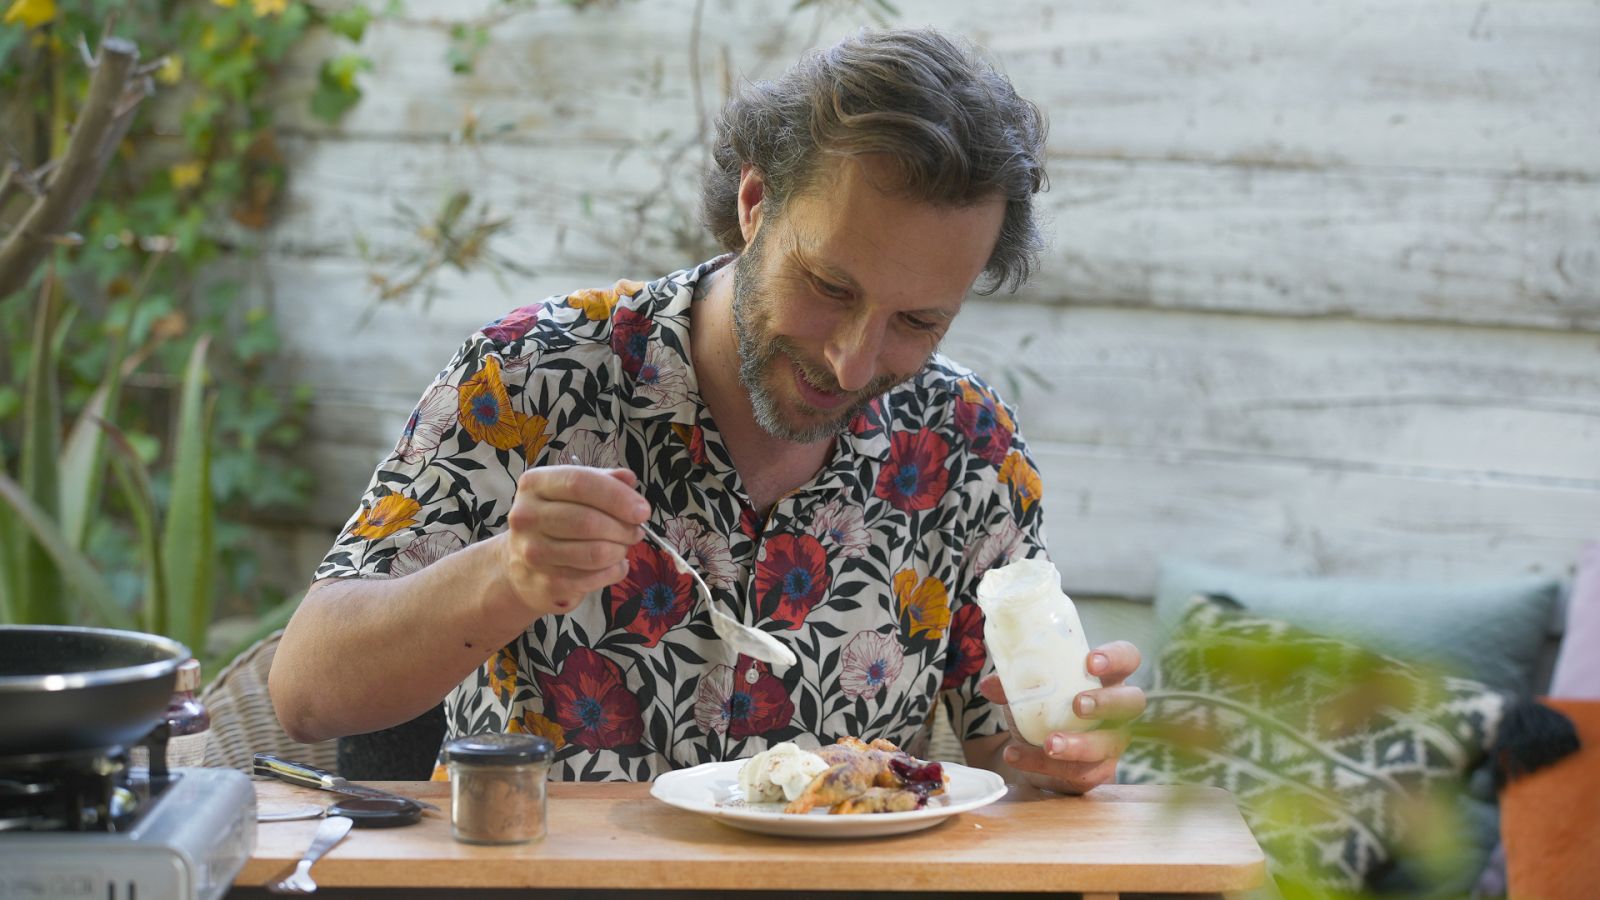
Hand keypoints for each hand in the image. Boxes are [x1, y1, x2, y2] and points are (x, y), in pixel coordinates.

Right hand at [493, 463, 649, 618]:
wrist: (520, 567)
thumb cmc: (555, 522)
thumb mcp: (572, 493)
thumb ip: (602, 481)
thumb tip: (629, 479)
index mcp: (534, 485)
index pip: (579, 483)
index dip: (617, 497)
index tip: (642, 510)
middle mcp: (527, 517)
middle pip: (588, 521)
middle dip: (623, 528)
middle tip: (636, 532)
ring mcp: (532, 553)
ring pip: (594, 553)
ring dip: (620, 551)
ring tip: (622, 547)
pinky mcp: (544, 584)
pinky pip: (593, 578)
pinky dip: (614, 572)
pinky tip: (614, 565)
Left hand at [977, 640, 1145, 794]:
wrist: (1037, 753)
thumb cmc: (1045, 708)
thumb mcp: (1030, 692)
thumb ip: (1013, 685)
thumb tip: (990, 684)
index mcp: (1106, 678)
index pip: (1127, 658)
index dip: (1116, 657)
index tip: (1091, 661)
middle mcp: (1118, 710)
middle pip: (1132, 702)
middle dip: (1107, 703)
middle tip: (1078, 705)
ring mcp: (1112, 743)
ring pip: (1108, 745)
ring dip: (1078, 744)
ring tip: (1049, 743)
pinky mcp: (1097, 771)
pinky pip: (1076, 772)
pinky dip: (1041, 763)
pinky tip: (1015, 754)